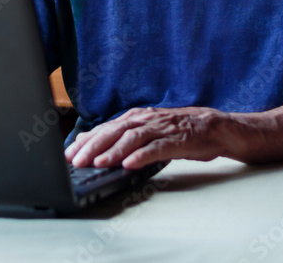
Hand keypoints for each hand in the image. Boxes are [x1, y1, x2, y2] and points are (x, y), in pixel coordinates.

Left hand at [65, 106, 234, 168]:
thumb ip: (124, 137)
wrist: (213, 126)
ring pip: (132, 138)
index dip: (85, 141)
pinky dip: (141, 156)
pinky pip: (156, 148)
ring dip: (113, 152)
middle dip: (92, 147)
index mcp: (135, 117)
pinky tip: (129, 164)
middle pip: (114, 132)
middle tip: (76, 161)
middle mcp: (145, 120)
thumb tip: (95, 147)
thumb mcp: (147, 130)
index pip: (105, 128)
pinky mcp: (177, 140)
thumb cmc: (178, 131)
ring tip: (98, 164)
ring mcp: (161, 129)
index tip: (69, 153)